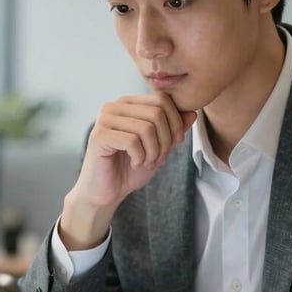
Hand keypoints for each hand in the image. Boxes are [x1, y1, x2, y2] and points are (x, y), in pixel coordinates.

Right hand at [60, 93, 195, 248]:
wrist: (106, 192)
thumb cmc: (130, 168)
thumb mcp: (159, 147)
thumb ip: (174, 130)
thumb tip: (192, 113)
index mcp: (129, 103)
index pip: (162, 99)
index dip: (175, 122)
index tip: (174, 145)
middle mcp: (115, 106)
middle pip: (157, 113)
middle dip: (165, 140)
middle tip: (159, 159)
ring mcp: (104, 119)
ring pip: (147, 127)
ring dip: (154, 152)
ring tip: (147, 163)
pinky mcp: (99, 136)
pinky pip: (132, 141)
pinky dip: (140, 157)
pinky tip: (135, 164)